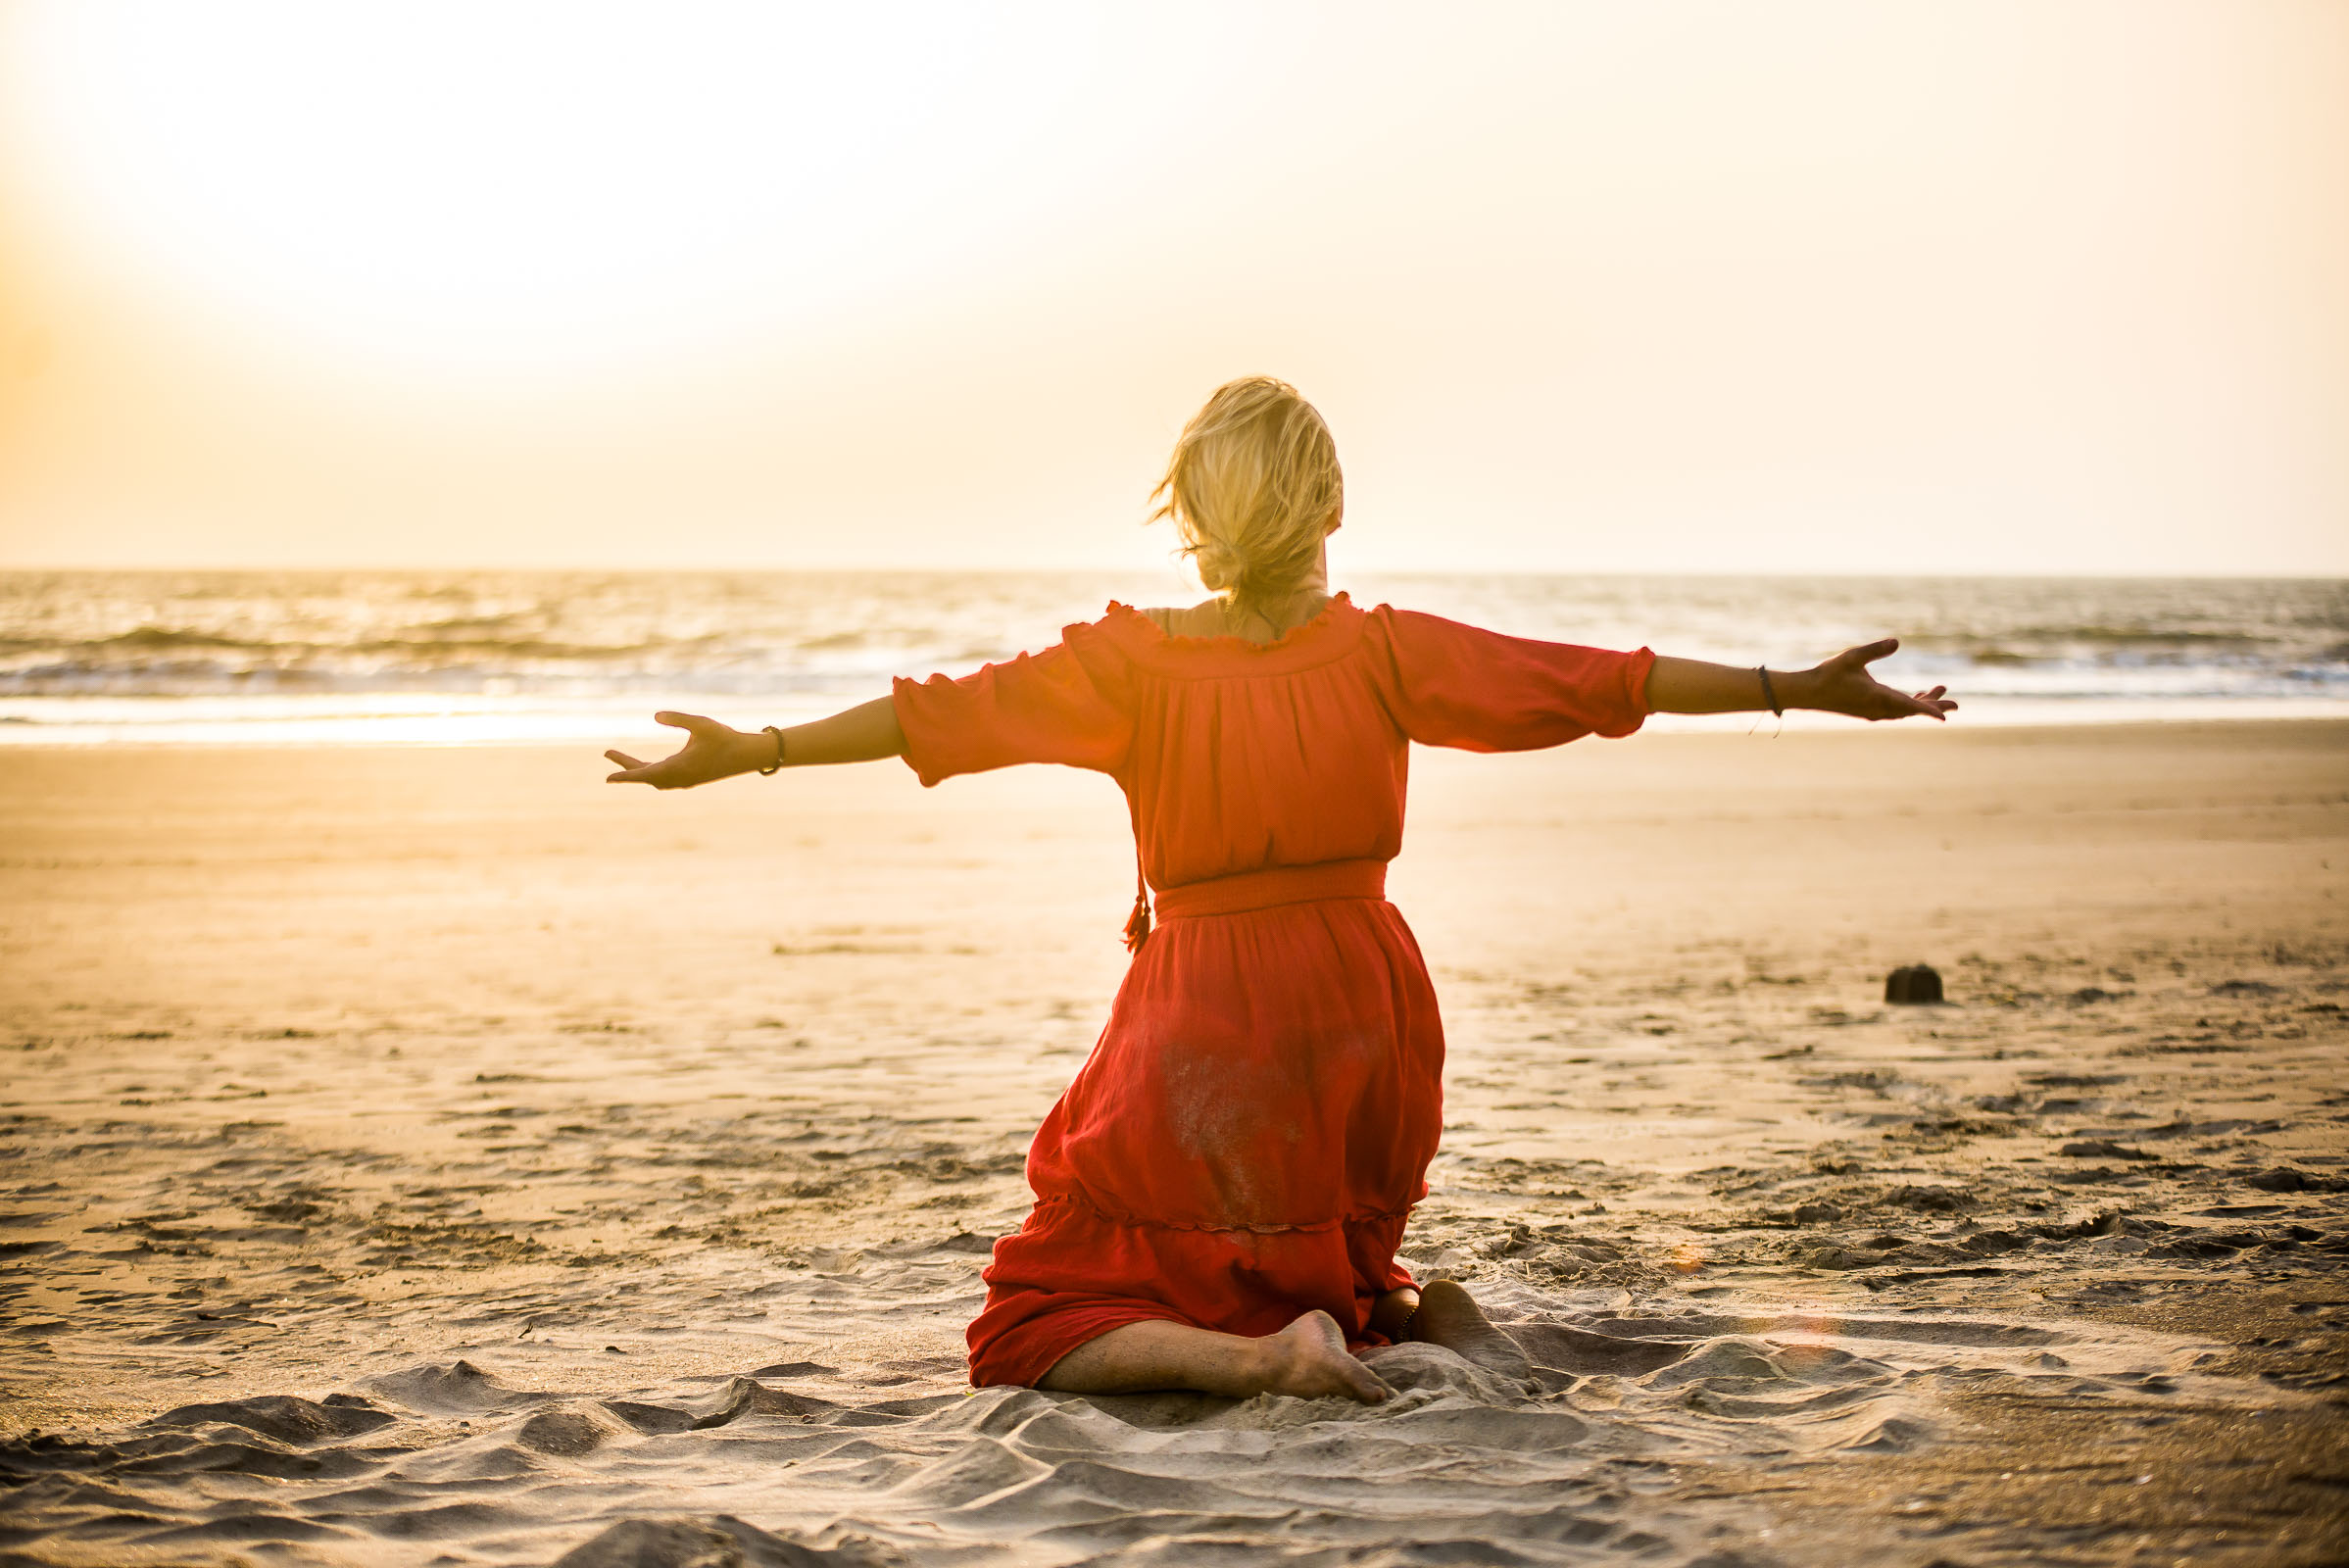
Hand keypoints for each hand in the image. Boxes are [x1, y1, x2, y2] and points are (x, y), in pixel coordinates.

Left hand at [604, 712, 771, 788]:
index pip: (645, 774)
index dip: (625, 775)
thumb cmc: (725, 738)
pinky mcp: (691, 778)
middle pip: (645, 775)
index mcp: (679, 768)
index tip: (607, 779)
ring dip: (638, 769)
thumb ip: (677, 718)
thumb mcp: (701, 723)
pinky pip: (663, 778)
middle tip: (608, 752)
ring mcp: (686, 780)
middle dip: (626, 765)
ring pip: (654, 778)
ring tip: (622, 758)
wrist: (748, 755)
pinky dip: (651, 772)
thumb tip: (655, 715)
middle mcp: (680, 778)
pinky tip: (649, 765)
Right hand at [1796, 639, 1956, 721]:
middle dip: (1933, 705)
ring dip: (1922, 703)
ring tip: (1937, 690)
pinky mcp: (1867, 711)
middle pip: (1912, 710)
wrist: (1807, 693)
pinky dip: (1908, 705)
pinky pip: (1895, 711)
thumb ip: (1876, 649)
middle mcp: (1878, 708)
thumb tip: (1897, 642)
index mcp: (1878, 697)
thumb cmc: (1829, 674)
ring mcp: (1872, 712)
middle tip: (1955, 704)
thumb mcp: (1853, 656)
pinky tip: (1911, 696)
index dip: (1929, 710)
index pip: (1910, 706)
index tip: (1946, 716)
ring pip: (1904, 711)